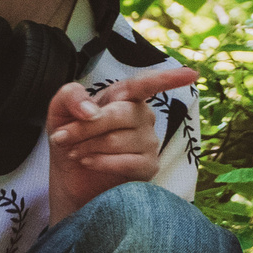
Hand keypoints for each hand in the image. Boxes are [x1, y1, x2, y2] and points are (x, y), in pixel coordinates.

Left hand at [45, 63, 193, 222]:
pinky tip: (88, 162)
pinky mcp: (148, 167)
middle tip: (61, 137)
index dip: (168, 79)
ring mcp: (149, 142)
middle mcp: (142, 116)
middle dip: (84, 127)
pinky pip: (127, 162)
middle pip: (119, 114)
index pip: (147, 84)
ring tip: (74, 152)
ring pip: (118, 140)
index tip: (192, 74)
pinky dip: (101, 163)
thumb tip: (91, 110)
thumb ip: (70, 97)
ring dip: (87, 147)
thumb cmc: (70, 139)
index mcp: (125, 97)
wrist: (69, 178)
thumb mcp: (59, 112)